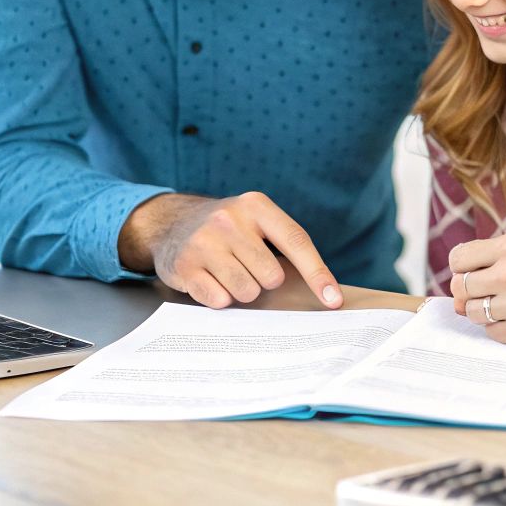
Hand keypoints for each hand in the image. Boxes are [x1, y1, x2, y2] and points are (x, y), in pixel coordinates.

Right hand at [119, 191, 342, 309]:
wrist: (171, 223)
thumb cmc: (228, 230)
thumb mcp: (255, 222)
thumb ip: (285, 246)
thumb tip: (326, 292)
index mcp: (255, 205)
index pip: (296, 241)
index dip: (318, 273)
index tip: (334, 300)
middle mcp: (229, 219)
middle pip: (271, 276)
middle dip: (264, 281)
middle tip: (247, 267)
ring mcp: (204, 242)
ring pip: (246, 292)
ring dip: (242, 292)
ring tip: (227, 273)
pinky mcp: (185, 266)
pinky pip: (220, 300)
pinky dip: (220, 298)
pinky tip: (210, 280)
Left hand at [448, 232, 505, 347]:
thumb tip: (475, 270)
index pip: (460, 258)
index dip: (462, 266)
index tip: (469, 271)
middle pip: (461, 286)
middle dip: (468, 289)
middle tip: (483, 291)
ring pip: (472, 311)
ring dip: (482, 309)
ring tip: (504, 305)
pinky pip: (492, 332)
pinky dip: (499, 327)